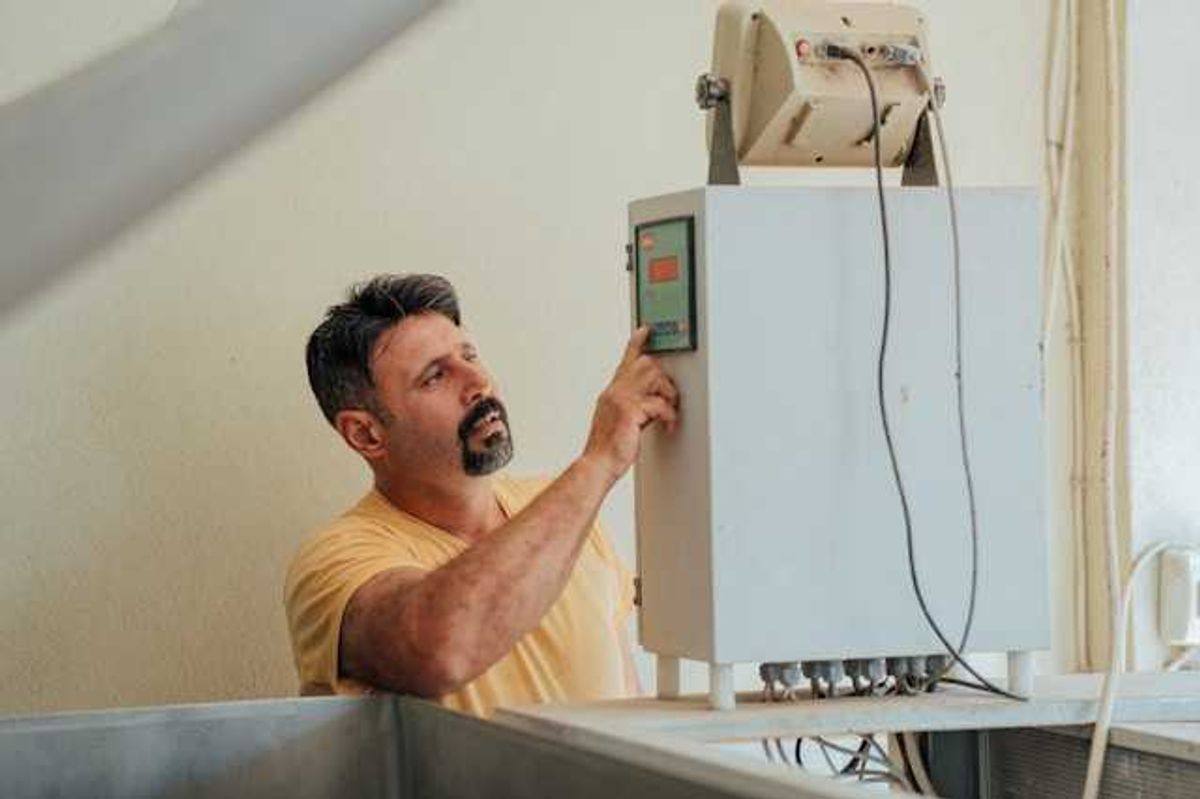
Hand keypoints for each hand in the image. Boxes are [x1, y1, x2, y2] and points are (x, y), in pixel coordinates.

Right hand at [581, 326, 679, 483]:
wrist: (597, 465)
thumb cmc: (607, 450)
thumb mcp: (617, 422)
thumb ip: (630, 407)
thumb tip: (650, 404)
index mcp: (611, 393)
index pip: (625, 361)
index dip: (636, 343)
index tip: (645, 330)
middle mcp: (614, 392)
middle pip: (646, 364)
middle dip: (663, 379)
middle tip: (669, 398)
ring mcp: (621, 400)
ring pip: (654, 378)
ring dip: (668, 395)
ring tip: (668, 414)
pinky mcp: (630, 411)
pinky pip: (659, 404)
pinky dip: (669, 415)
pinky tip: (668, 426)